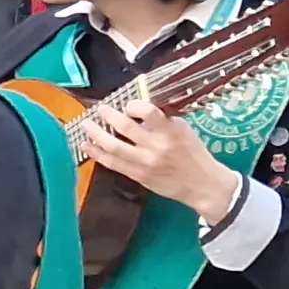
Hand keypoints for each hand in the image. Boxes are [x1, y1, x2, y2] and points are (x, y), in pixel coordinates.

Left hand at [73, 94, 242, 222]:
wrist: (203, 185)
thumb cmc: (194, 154)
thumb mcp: (183, 131)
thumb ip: (162, 121)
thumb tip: (138, 112)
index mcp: (171, 132)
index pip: (149, 112)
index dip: (134, 106)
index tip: (127, 104)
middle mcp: (156, 147)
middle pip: (126, 128)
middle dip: (109, 116)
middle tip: (100, 109)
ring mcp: (145, 163)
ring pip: (114, 147)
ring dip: (96, 135)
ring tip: (85, 125)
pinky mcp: (138, 176)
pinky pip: (113, 164)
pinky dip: (98, 154)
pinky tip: (87, 146)